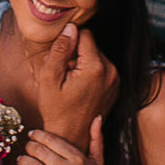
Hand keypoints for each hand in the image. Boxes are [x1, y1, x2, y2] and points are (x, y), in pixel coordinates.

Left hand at [18, 117, 112, 164]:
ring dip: (24, 161)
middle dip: (29, 147)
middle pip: (41, 153)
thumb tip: (97, 117)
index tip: (32, 134)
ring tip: (21, 159)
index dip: (38, 135)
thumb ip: (96, 139)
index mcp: (79, 160)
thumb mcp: (99, 162)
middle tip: (26, 146)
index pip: (53, 141)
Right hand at [35, 25, 117, 149]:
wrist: (71, 137)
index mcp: (96, 67)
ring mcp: (116, 80)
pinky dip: (90, 74)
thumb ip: (60, 49)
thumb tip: (70, 27)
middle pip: (91, 45)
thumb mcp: (49, 77)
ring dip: (82, 64)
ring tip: (72, 84)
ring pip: (95, 56)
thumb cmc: (57, 110)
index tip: (62, 61)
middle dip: (76, 54)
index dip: (69, 44)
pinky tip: (80, 89)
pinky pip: (101, 69)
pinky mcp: (115, 87)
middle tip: (65, 76)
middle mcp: (111, 71)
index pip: (84, 34)